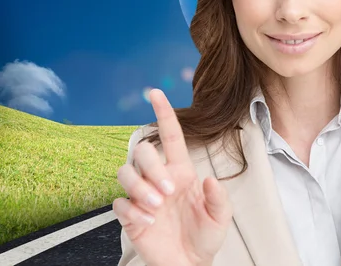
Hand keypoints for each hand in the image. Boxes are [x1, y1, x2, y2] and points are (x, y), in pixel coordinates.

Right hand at [113, 89, 231, 265]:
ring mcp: (143, 195)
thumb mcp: (221, 217)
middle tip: (167, 193)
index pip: (170, 135)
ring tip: (156, 207)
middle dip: (151, 167)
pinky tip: (148, 223)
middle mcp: (159, 178)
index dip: (163, 113)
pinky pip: (119, 203)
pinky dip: (132, 211)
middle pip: (142, 151)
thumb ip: (218, 197)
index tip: (155, 92)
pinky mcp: (130, 215)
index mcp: (181, 171)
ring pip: (125, 172)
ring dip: (139, 188)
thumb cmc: (205, 235)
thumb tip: (209, 179)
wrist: (189, 263)